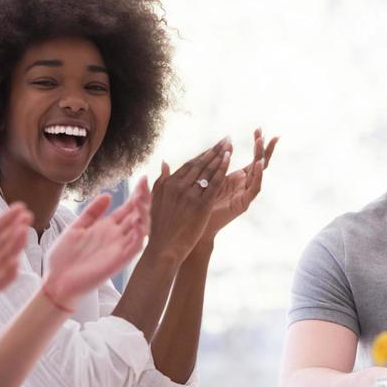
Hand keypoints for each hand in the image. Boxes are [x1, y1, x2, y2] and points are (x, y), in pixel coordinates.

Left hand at [42, 192, 148, 310]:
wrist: (55, 282)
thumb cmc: (63, 257)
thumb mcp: (76, 228)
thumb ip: (92, 212)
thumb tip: (107, 194)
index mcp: (107, 228)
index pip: (127, 208)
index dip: (137, 194)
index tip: (143, 178)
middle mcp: (116, 236)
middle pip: (137, 215)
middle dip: (144, 199)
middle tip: (145, 184)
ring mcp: (119, 248)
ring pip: (140, 228)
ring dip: (144, 214)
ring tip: (141, 199)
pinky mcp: (119, 260)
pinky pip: (135, 246)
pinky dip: (141, 234)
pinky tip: (140, 221)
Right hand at [145, 138, 231, 262]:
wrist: (164, 248)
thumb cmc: (160, 227)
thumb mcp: (156, 200)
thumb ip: (161, 180)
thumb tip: (165, 161)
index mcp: (168, 184)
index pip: (189, 164)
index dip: (203, 154)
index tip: (213, 146)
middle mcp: (179, 186)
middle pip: (200, 164)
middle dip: (215, 150)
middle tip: (226, 139)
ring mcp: (190, 196)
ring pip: (208, 171)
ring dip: (220, 156)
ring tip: (230, 145)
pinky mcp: (201, 205)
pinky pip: (214, 184)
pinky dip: (222, 170)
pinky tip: (229, 160)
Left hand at [202, 129, 277, 241]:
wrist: (196, 227)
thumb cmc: (200, 203)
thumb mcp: (207, 177)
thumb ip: (215, 162)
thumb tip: (224, 142)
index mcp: (239, 177)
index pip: (253, 157)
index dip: (257, 144)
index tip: (259, 128)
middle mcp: (245, 184)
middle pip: (260, 163)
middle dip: (263, 148)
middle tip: (264, 132)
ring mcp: (245, 194)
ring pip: (259, 173)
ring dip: (261, 157)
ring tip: (261, 143)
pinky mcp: (243, 204)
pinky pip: (254, 188)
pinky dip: (257, 176)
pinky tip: (258, 164)